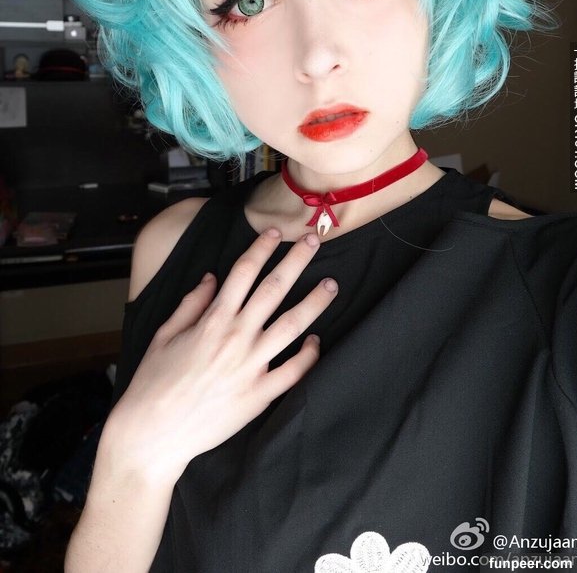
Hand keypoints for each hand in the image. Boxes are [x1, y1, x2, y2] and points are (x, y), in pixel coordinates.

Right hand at [103, 229, 336, 485]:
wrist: (153, 434)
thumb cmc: (153, 383)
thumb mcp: (164, 335)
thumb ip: (191, 303)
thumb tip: (212, 277)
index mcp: (212, 320)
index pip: (243, 272)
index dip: (261, 249)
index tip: (274, 232)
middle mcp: (236, 337)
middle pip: (274, 289)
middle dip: (296, 261)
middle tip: (313, 241)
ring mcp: (251, 366)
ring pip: (292, 326)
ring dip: (314, 303)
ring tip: (332, 285)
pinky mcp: (259, 396)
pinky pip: (292, 372)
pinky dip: (308, 355)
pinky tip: (316, 341)